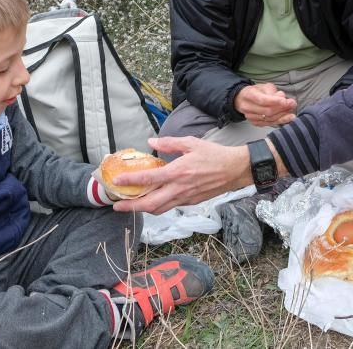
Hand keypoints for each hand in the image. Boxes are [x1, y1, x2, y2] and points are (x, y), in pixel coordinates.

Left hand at [111, 137, 252, 213]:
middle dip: (131, 206)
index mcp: (177, 171)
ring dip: (142, 209)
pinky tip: (151, 201)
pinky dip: (157, 207)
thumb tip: (151, 142)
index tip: (117, 181)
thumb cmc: (214, 154)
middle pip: (150, 204)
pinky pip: (170, 207)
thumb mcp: (191, 142)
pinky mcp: (191, 202)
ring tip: (130, 206)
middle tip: (116, 205)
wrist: (235, 170)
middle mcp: (179, 188)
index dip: (130, 181)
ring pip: (159, 209)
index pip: (149, 179)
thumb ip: (169, 143)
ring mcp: (185, 198)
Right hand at [233, 83, 296, 126]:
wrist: (243, 99)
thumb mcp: (263, 86)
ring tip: (292, 110)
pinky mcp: (255, 123)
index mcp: (249, 95)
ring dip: (283, 115)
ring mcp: (251, 117)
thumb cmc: (256, 91)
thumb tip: (282, 98)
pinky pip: (269, 123)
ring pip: (269, 118)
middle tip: (292, 103)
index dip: (274, 101)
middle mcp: (248, 107)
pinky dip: (280, 121)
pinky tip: (288, 118)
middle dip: (282, 108)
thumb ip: (273, 91)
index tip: (285, 101)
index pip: (262, 100)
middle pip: (267, 111)